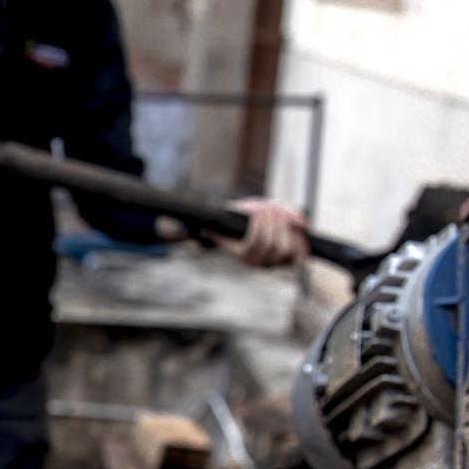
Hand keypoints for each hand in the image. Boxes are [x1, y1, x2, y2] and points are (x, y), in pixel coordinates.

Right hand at [155, 199, 308, 267]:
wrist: (245, 230)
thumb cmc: (230, 222)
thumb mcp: (213, 218)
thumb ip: (188, 226)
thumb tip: (166, 228)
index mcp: (239, 254)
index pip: (256, 244)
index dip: (261, 224)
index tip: (258, 208)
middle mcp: (258, 262)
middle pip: (275, 244)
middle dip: (275, 220)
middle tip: (268, 206)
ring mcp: (276, 263)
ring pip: (289, 247)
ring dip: (287, 225)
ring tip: (279, 212)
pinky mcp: (291, 259)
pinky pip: (301, 255)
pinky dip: (302, 239)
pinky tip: (296, 226)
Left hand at [223, 197, 308, 267]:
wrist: (225, 217)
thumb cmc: (253, 215)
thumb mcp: (276, 210)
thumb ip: (290, 215)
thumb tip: (302, 224)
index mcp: (283, 256)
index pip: (301, 260)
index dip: (302, 243)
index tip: (298, 226)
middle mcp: (270, 263)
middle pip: (285, 248)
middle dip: (283, 226)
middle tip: (276, 211)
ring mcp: (255, 261)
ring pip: (271, 245)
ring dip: (271, 223)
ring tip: (266, 209)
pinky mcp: (241, 256)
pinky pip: (255, 242)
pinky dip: (259, 225)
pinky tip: (258, 214)